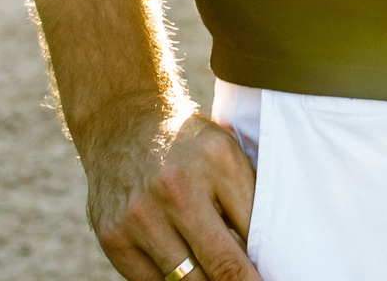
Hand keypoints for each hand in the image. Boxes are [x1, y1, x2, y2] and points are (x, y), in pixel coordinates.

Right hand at [81, 97, 261, 280]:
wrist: (121, 123)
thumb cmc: (186, 145)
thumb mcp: (225, 154)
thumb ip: (246, 201)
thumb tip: (262, 259)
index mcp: (216, 160)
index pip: (254, 231)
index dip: (265, 263)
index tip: (273, 277)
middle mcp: (176, 187)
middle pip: (223, 266)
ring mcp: (141, 215)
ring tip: (214, 273)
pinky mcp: (113, 237)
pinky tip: (182, 269)